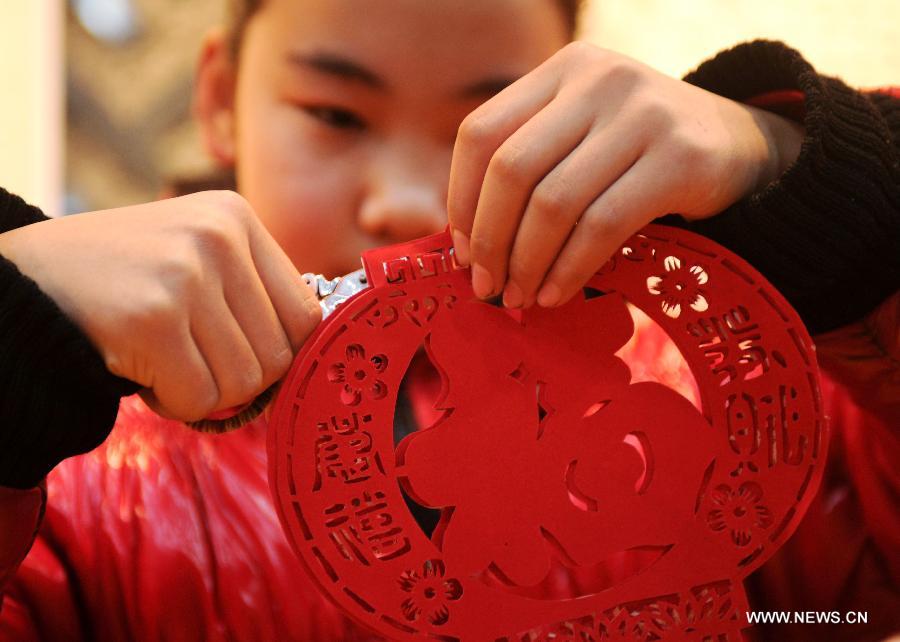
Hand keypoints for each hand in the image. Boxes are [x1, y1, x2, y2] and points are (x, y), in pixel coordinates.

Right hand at [0, 191, 320, 420]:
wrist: (19, 285)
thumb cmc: (121, 282)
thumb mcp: (194, 255)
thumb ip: (252, 293)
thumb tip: (314, 355)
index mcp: (236, 217)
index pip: (306, 315)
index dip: (278, 351)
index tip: (238, 354)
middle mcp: (218, 237)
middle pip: (279, 355)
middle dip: (236, 376)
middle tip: (187, 357)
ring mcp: (185, 274)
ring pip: (244, 383)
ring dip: (203, 391)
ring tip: (161, 357)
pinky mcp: (152, 319)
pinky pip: (200, 399)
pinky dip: (173, 403)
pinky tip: (140, 369)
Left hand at [447, 42, 802, 307]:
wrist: (745, 149)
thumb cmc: (642, 157)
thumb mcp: (585, 138)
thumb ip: (534, 168)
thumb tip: (470, 246)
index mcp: (563, 70)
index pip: (481, 134)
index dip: (461, 199)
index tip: (462, 251)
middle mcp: (599, 80)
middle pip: (511, 169)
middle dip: (490, 241)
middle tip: (486, 287)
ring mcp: (642, 114)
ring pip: (554, 202)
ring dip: (526, 263)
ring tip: (519, 298)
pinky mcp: (680, 157)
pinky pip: (601, 226)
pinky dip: (569, 269)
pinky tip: (556, 294)